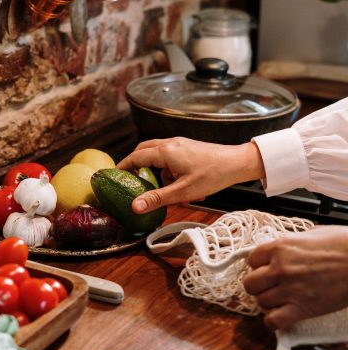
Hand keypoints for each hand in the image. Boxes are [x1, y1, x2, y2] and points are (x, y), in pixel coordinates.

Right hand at [117, 137, 264, 213]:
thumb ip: (157, 198)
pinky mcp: (187, 147)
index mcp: (166, 151)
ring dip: (158, 172)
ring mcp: (180, 144)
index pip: (136, 157)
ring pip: (158, 155)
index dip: (123, 166)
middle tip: (132, 179)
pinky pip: (170, 157)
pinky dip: (170, 170)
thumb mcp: (182, 191)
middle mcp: (170, 143)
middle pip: (144, 150)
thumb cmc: (212, 175)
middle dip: (136, 165)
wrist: (237, 163)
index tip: (114, 174)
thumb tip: (135, 206)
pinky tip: (183, 185)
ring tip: (170, 191)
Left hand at [243, 226, 347, 329]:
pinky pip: (274, 320)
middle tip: (267, 284)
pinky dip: (273, 320)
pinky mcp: (303, 309)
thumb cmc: (342, 244)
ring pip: (260, 302)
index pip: (251, 259)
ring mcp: (290, 290)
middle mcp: (280, 268)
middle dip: (257, 284)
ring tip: (277, 298)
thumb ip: (291, 243)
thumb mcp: (311, 234)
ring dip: (267, 301)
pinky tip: (279, 315)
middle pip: (250, 283)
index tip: (264, 267)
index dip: (257, 264)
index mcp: (280, 247)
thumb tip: (284, 248)